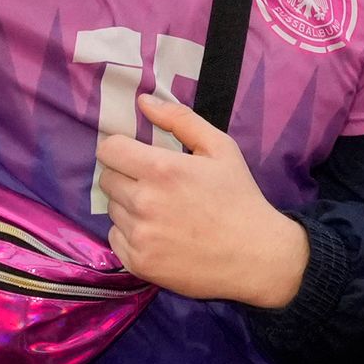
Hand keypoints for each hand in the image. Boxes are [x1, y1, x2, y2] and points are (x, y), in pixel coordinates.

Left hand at [100, 96, 307, 308]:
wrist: (256, 256)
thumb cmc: (239, 197)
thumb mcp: (220, 148)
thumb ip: (180, 119)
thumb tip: (143, 102)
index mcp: (161, 169)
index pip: (109, 150)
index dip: (120, 149)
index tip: (136, 156)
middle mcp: (143, 202)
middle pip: (107, 179)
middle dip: (126, 177)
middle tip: (155, 185)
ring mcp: (139, 235)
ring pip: (112, 210)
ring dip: (129, 206)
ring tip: (161, 212)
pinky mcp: (138, 262)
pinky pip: (115, 238)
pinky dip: (130, 234)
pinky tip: (158, 234)